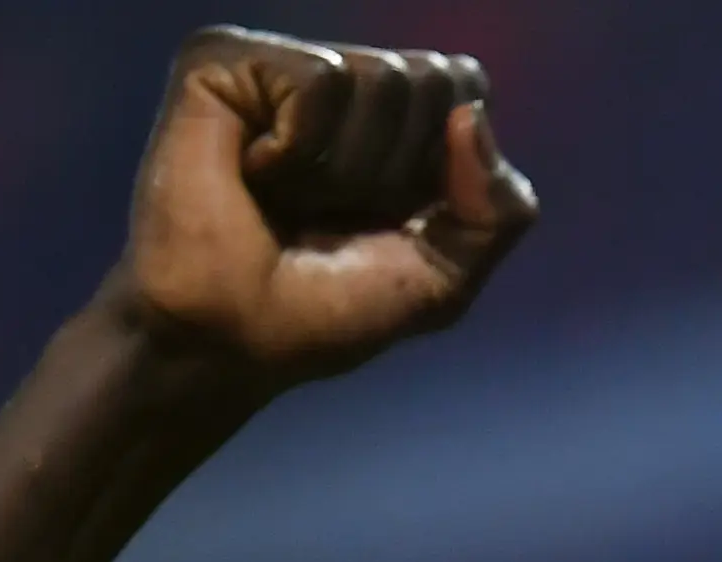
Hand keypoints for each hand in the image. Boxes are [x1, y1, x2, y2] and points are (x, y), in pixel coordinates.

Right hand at [105, 26, 538, 389]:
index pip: (467, 85)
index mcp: (394, 115)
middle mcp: (339, 77)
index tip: (391, 218)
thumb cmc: (326, 312)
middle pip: (433, 79)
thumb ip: (499, 209)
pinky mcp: (222, 59)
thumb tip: (471, 115)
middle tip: (331, 213)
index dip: (448, 168)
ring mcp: (280, 65)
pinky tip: (255, 173)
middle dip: (399, 172)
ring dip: (348, 172)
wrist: (232, 342)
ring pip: (383, 77)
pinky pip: (321, 82)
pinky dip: (301, 152)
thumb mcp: (447, 277)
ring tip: (288, 198)